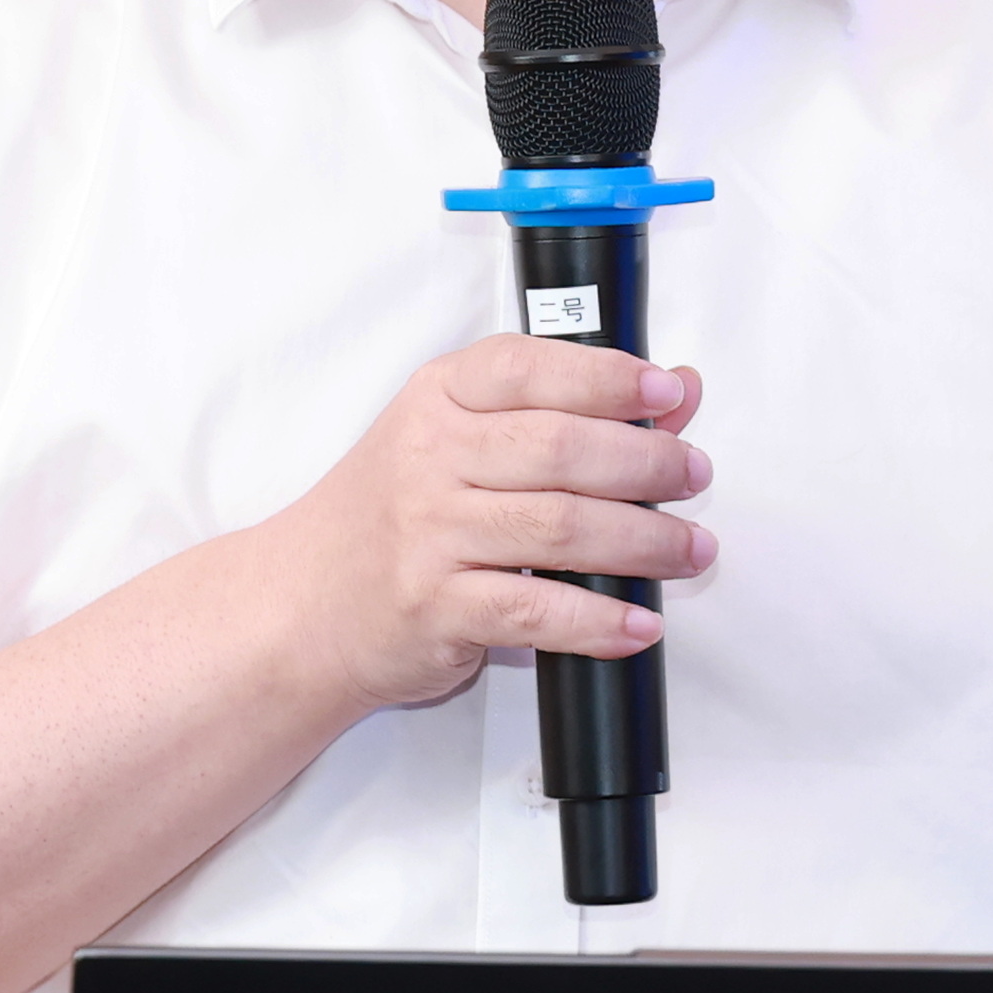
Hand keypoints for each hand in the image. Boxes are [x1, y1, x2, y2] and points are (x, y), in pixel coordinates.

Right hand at [258, 335, 716, 715]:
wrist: (298, 607)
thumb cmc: (390, 518)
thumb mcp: (457, 442)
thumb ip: (562, 411)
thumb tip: (678, 389)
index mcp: (438, 400)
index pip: (530, 369)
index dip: (610, 377)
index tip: (669, 392)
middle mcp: (430, 458)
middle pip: (561, 448)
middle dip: (647, 461)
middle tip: (694, 474)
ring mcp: (430, 534)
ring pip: (560, 528)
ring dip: (644, 541)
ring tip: (691, 549)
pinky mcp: (435, 608)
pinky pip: (535, 613)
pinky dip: (599, 621)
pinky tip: (639, 623)